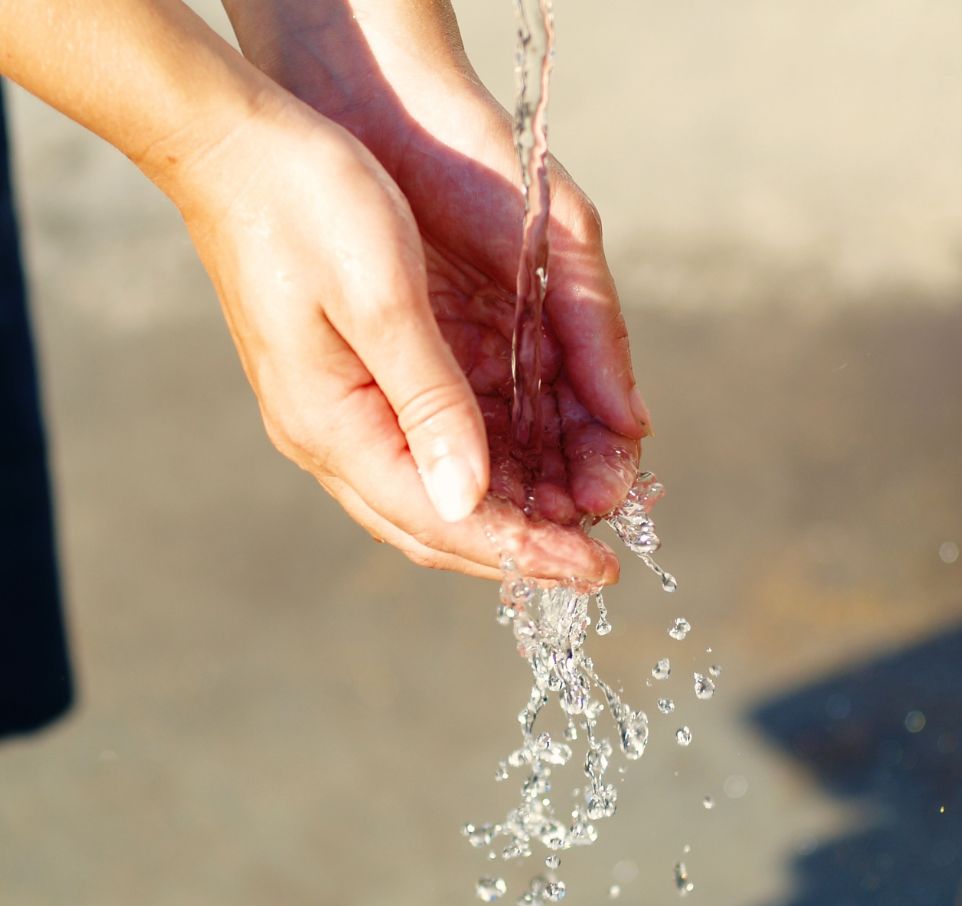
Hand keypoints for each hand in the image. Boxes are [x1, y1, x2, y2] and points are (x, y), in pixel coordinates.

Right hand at [221, 1, 651, 580]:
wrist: (233, 146)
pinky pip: (422, 456)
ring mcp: (334, 416)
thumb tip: (469, 500)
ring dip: (505, 517)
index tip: (595, 570)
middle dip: (520, 550)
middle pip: (436, 527)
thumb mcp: (381, 298)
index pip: (442, 520)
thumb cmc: (305, 203)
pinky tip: (527, 472)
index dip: (523, 551)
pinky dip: (482, 474)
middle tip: (594, 564)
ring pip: (431, 497)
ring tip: (576, 523)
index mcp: (333, 425)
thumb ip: (429, 403)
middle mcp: (330, 437)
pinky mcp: (350, 388)